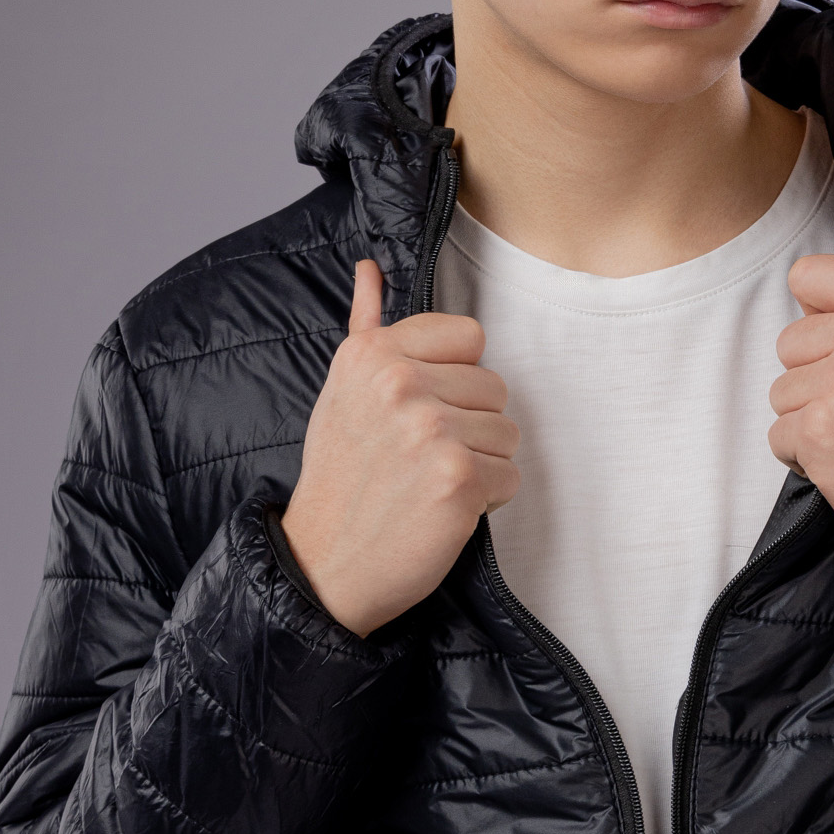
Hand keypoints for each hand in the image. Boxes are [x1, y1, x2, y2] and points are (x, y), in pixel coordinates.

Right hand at [280, 259, 519, 635]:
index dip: (456, 379)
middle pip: (495, 386)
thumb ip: (366, 327)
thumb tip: (370, 269)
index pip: (470, 336)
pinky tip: (441, 509)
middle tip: (419, 459)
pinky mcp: (458, 478)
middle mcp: (400, 383)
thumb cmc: (339, 478)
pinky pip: (511, 477)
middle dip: (470, 426)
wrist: (323, 564)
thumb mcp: (340, 393)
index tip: (420, 410)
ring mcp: (431, 430)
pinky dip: (486, 501)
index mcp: (373, 353)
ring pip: (508, 433)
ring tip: (429, 483)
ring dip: (480, 464)